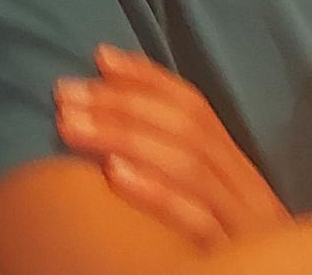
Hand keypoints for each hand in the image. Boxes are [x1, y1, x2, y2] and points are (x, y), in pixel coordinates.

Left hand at [54, 44, 289, 246]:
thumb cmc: (221, 258)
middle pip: (188, 128)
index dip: (148, 78)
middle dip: (121, 104)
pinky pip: (196, 220)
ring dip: (123, 137)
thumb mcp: (205, 211)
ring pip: (189, 165)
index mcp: (238, 172)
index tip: (99, 57)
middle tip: (64, 93)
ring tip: (70, 127)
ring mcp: (245, 225)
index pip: (196, 108)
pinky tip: (114, 174)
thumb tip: (111, 128)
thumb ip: (176, 172)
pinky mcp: (231, 258)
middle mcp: (247, 189)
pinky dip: (155, 192)